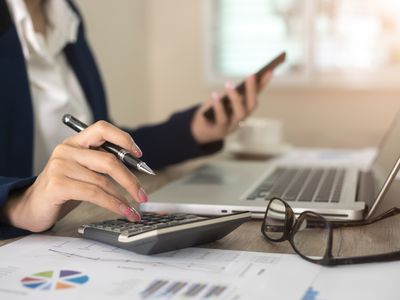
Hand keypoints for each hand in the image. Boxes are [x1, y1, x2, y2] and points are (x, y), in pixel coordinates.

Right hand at [4, 121, 146, 231]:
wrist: (30, 207)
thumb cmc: (62, 188)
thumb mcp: (83, 170)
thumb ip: (102, 164)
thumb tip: (135, 169)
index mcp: (75, 142)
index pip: (102, 128)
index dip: (123, 138)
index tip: (139, 154)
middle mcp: (67, 150)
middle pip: (109, 160)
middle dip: (131, 179)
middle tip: (143, 194)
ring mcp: (60, 166)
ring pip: (103, 181)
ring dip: (124, 198)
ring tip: (134, 209)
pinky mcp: (57, 184)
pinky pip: (95, 194)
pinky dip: (114, 205)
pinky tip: (124, 211)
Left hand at [191, 71, 272, 143]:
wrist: (199, 131)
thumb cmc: (212, 112)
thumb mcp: (221, 100)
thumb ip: (230, 93)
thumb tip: (235, 84)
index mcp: (243, 109)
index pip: (256, 95)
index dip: (263, 84)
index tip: (269, 71)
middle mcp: (241, 118)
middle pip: (251, 106)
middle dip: (252, 90)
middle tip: (251, 76)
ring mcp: (232, 126)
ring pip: (240, 113)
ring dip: (235, 98)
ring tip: (229, 84)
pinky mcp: (220, 130)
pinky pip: (222, 118)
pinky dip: (218, 106)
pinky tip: (215, 94)